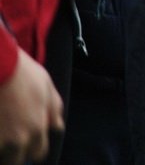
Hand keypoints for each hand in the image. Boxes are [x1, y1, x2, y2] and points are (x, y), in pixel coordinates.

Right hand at [0, 47, 63, 164]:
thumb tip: (57, 126)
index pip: (38, 154)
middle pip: (15, 161)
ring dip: (1, 147)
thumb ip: (54, 110)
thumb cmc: (22, 72)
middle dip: (12, 154)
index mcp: (37, 129)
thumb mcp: (47, 87)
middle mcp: (17, 140)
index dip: (32, 149)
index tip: (26, 144)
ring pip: (1, 154)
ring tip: (2, 127)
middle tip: (9, 139)